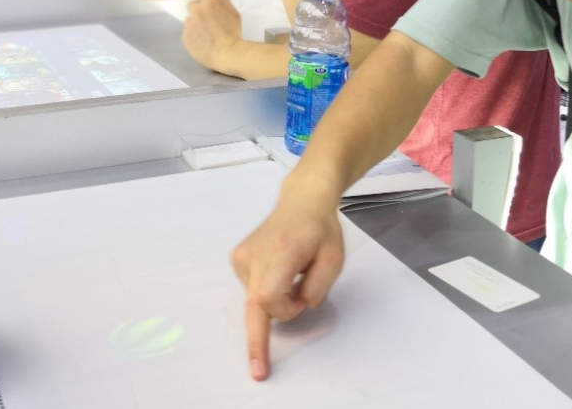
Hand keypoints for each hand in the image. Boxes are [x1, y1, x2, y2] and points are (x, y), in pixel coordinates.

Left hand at [182, 0, 241, 71]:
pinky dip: (193, 36)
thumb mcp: (235, 14)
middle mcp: (196, 11)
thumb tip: (217, 0)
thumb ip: (224, 3)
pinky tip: (202, 43)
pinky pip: (187, 33)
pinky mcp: (185, 37)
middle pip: (191, 5)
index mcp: (209, 3)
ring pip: (190, 20)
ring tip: (206, 35)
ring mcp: (189, 25)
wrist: (228, 54)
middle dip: (198, 10)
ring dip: (196, 24)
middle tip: (208, 21)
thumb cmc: (234, 33)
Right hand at [231, 179, 345, 380]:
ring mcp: (243, 256)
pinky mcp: (238, 258)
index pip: (268, 297)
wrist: (301, 200)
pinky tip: (279, 269)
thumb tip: (298, 304)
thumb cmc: (321, 229)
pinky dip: (268, 291)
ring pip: (256, 300)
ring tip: (292, 273)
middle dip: (256, 342)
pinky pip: (252, 290)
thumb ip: (319, 287)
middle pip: (253, 306)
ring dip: (276, 300)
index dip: (285, 310)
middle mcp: (256, 253)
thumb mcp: (333, 258)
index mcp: (282, 251)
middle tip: (258, 371)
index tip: (300, 305)